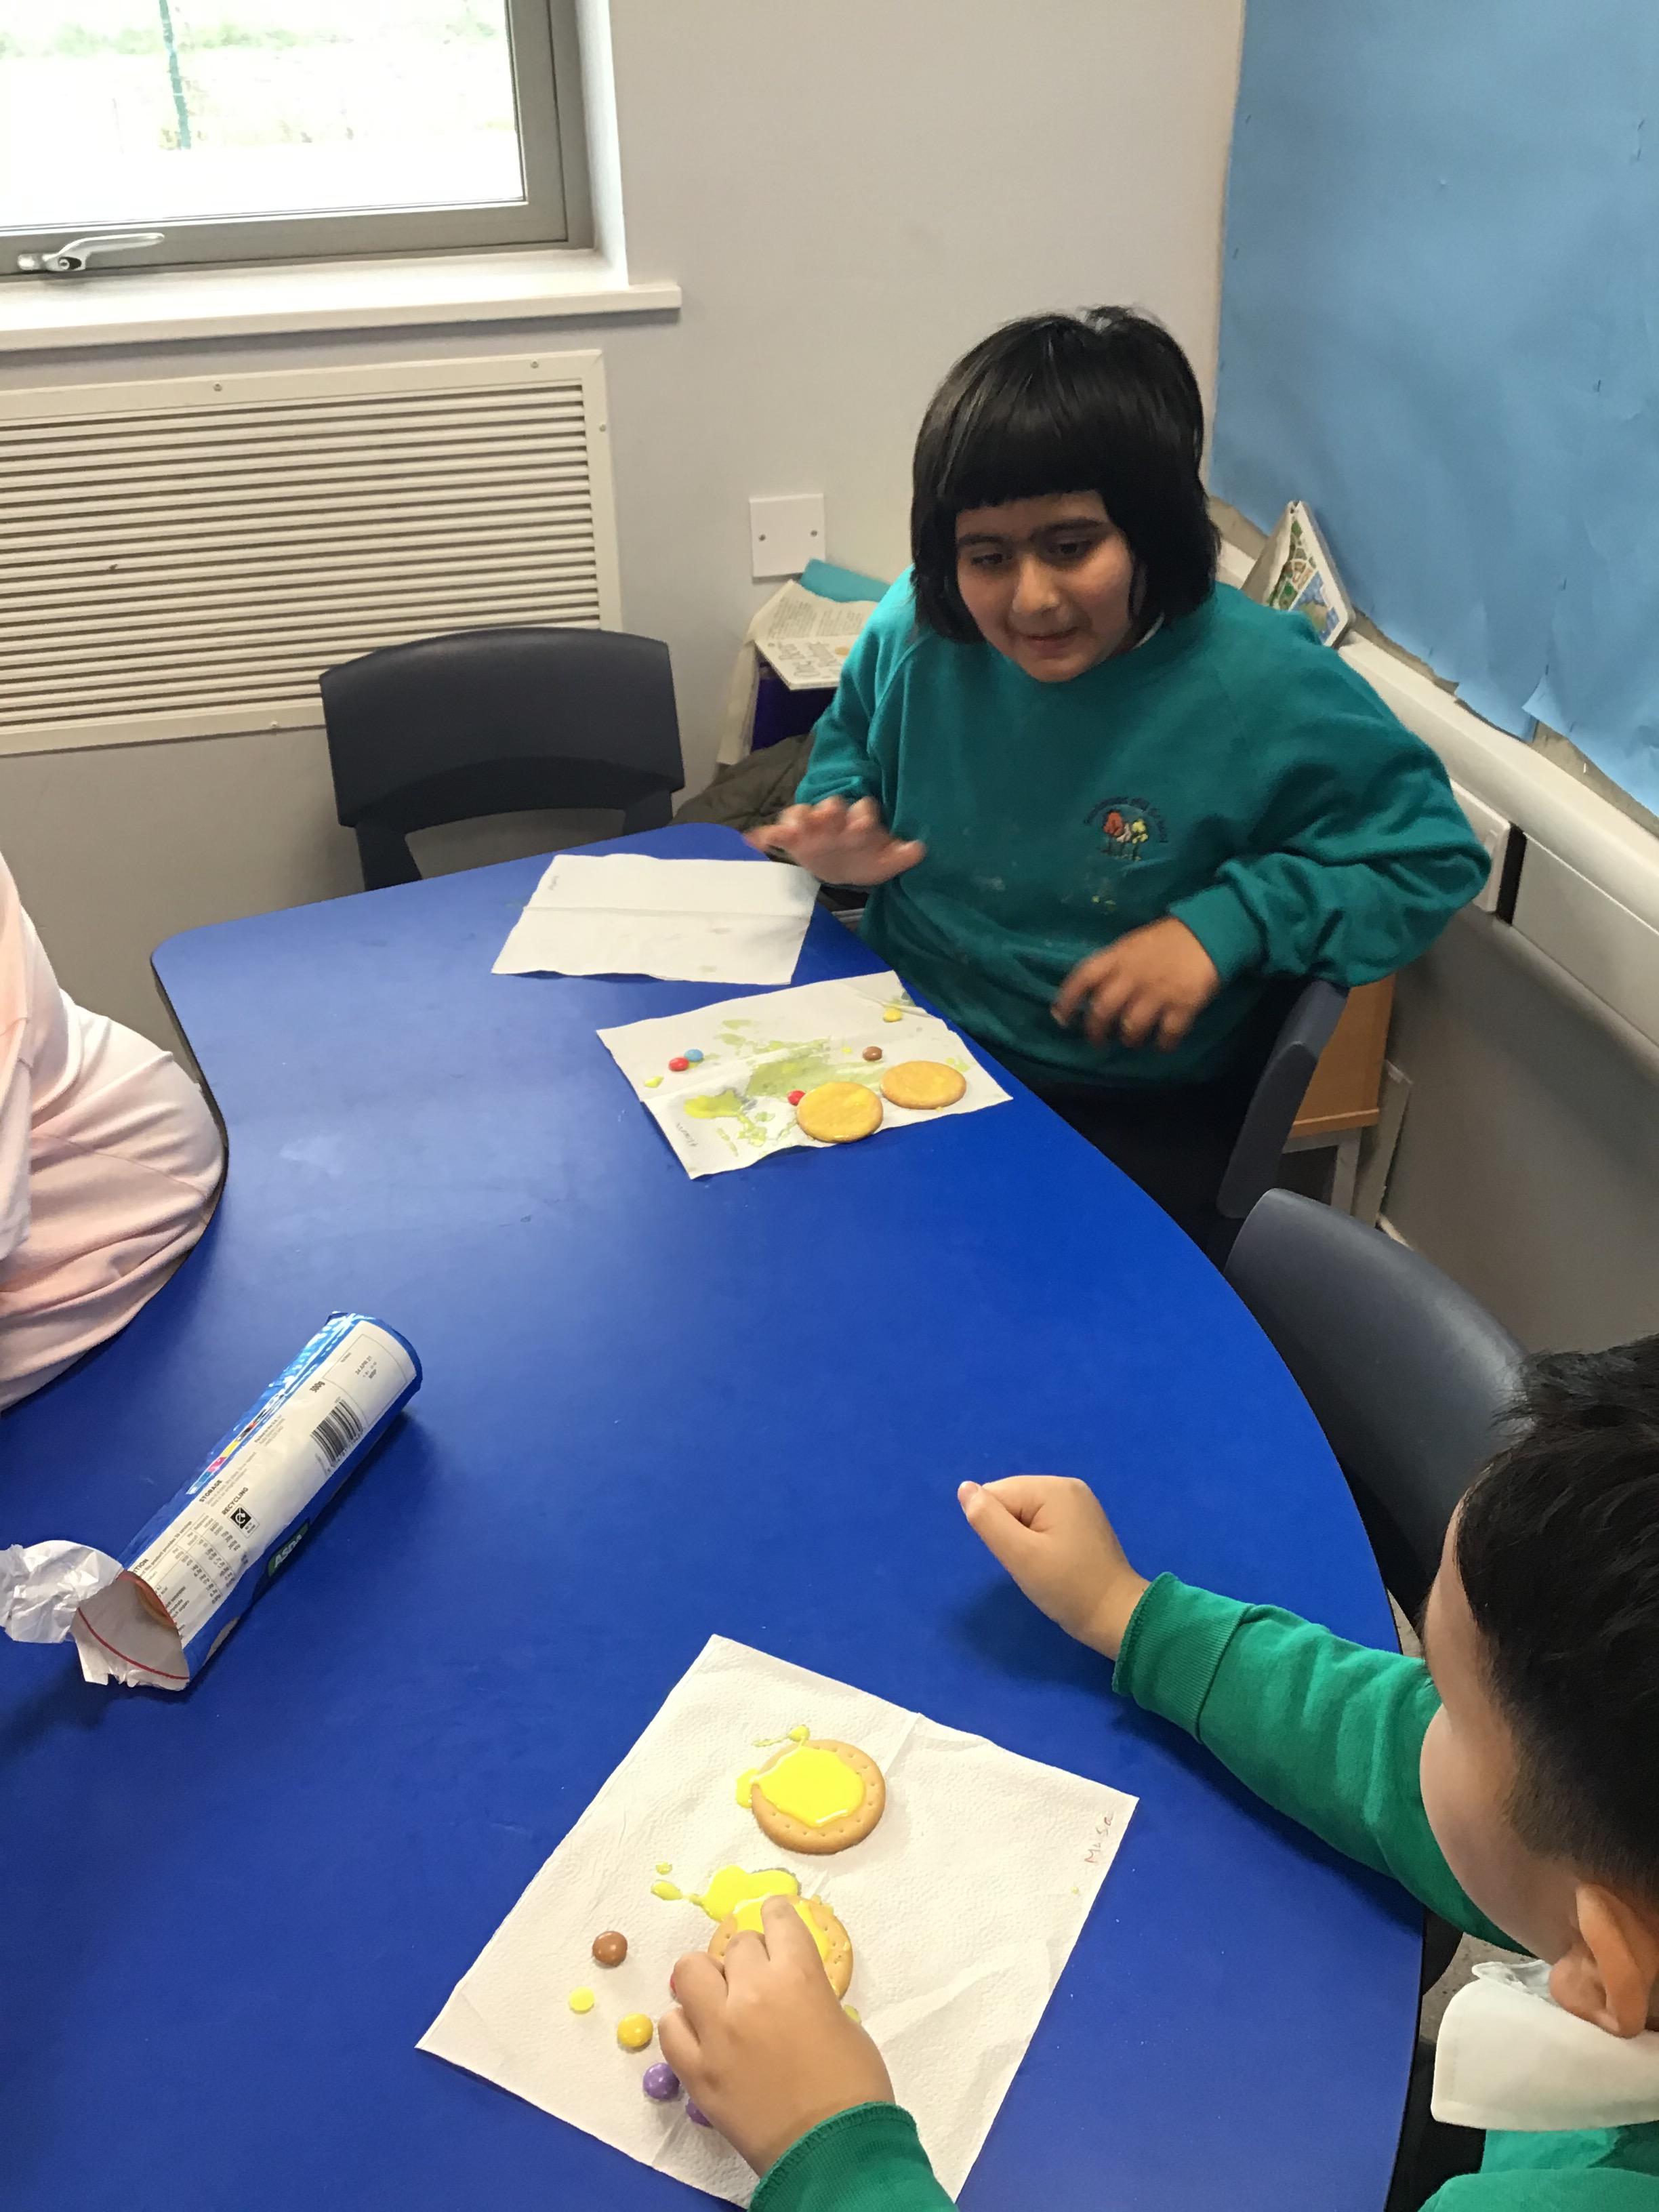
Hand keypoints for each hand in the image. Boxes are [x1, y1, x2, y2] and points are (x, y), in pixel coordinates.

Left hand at [660, 1895, 892, 2174]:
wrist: (833, 2152)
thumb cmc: (854, 2088)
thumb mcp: (842, 2023)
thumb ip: (809, 1995)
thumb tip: (789, 1991)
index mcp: (797, 1976)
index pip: (778, 1919)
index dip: (776, 1914)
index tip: (772, 1914)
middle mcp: (752, 1993)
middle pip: (737, 1944)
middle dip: (750, 1956)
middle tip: (759, 1978)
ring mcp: (717, 2031)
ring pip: (690, 1970)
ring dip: (708, 1979)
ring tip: (721, 1998)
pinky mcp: (695, 2070)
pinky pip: (670, 2026)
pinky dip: (684, 2023)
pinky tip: (701, 2033)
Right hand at [745, 795, 925, 885]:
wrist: (845, 864)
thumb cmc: (866, 858)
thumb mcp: (885, 862)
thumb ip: (901, 855)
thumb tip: (919, 850)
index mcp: (858, 820)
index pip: (862, 811)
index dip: (863, 816)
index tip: (863, 826)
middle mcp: (834, 819)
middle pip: (830, 808)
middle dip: (829, 810)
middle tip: (828, 813)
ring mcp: (811, 828)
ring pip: (802, 815)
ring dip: (798, 819)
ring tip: (791, 829)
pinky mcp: (793, 840)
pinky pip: (775, 833)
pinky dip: (763, 835)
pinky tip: (751, 840)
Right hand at [958, 1476, 1148, 1659]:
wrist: (1116, 1617)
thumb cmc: (1067, 1588)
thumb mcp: (1021, 1556)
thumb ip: (988, 1519)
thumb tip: (965, 1488)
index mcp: (1053, 1488)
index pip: (996, 1495)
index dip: (997, 1529)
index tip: (1020, 1556)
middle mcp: (1067, 1486)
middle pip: (1011, 1500)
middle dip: (1011, 1532)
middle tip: (1033, 1563)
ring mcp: (1078, 1503)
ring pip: (1024, 1513)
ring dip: (1023, 1539)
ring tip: (1044, 1564)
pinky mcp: (1082, 1521)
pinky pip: (1043, 1521)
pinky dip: (1038, 1541)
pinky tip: (1054, 1561)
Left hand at [1052, 917, 1220, 1048]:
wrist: (1210, 931)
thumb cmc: (1168, 938)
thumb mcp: (1132, 944)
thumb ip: (1114, 966)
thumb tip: (1095, 993)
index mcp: (1117, 957)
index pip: (1082, 978)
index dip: (1067, 1000)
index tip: (1061, 1018)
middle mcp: (1131, 976)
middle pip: (1102, 1011)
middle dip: (1096, 1032)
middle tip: (1098, 1040)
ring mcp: (1157, 992)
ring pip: (1131, 1027)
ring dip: (1129, 1039)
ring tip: (1133, 1040)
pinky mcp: (1183, 1005)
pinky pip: (1167, 1035)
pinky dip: (1163, 1044)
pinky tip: (1164, 1043)